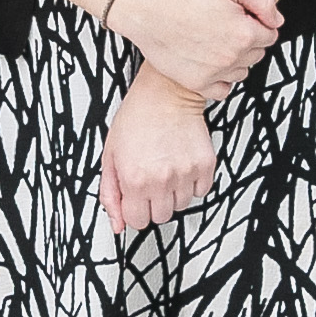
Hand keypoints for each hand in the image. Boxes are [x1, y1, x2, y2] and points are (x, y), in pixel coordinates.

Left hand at [95, 70, 218, 237]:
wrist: (166, 92)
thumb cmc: (137, 118)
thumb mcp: (110, 156)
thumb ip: (110, 194)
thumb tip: (116, 224)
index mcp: (135, 180)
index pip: (136, 221)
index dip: (134, 210)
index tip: (135, 198)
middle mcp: (162, 180)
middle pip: (160, 217)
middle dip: (153, 203)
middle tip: (150, 181)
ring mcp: (186, 173)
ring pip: (181, 206)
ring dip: (173, 193)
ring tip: (166, 169)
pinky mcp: (205, 165)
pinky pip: (201, 191)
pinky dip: (192, 184)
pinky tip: (181, 166)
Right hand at [110, 0, 279, 101]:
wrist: (147, 10)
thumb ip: (262, 0)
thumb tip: (277, 21)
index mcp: (244, 33)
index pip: (270, 35)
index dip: (258, 23)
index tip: (242, 16)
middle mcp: (232, 58)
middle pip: (257, 54)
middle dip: (248, 40)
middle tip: (226, 24)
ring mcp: (214, 73)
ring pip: (241, 72)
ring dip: (235, 59)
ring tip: (215, 41)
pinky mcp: (196, 83)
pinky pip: (223, 90)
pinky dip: (221, 78)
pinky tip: (210, 62)